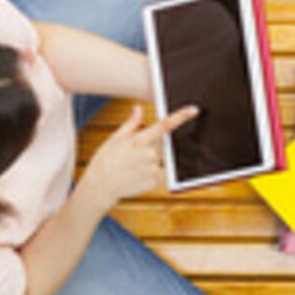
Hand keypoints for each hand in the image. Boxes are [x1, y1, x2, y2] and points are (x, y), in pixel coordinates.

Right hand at [77, 105, 197, 209]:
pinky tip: (138, 174)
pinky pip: (162, 172)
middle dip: (154, 145)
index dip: (181, 116)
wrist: (100, 186)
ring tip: (134, 166)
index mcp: (140, 140)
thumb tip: (138, 108)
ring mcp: (154, 169)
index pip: (164, 125)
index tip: (194, 110)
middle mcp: (150, 154)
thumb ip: (131, 123)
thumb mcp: (115, 138)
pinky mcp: (155, 182)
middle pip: (162, 144)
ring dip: (154, 158)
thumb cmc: (105, 160)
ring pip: (162, 158)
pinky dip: (154, 171)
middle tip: (134, 154)